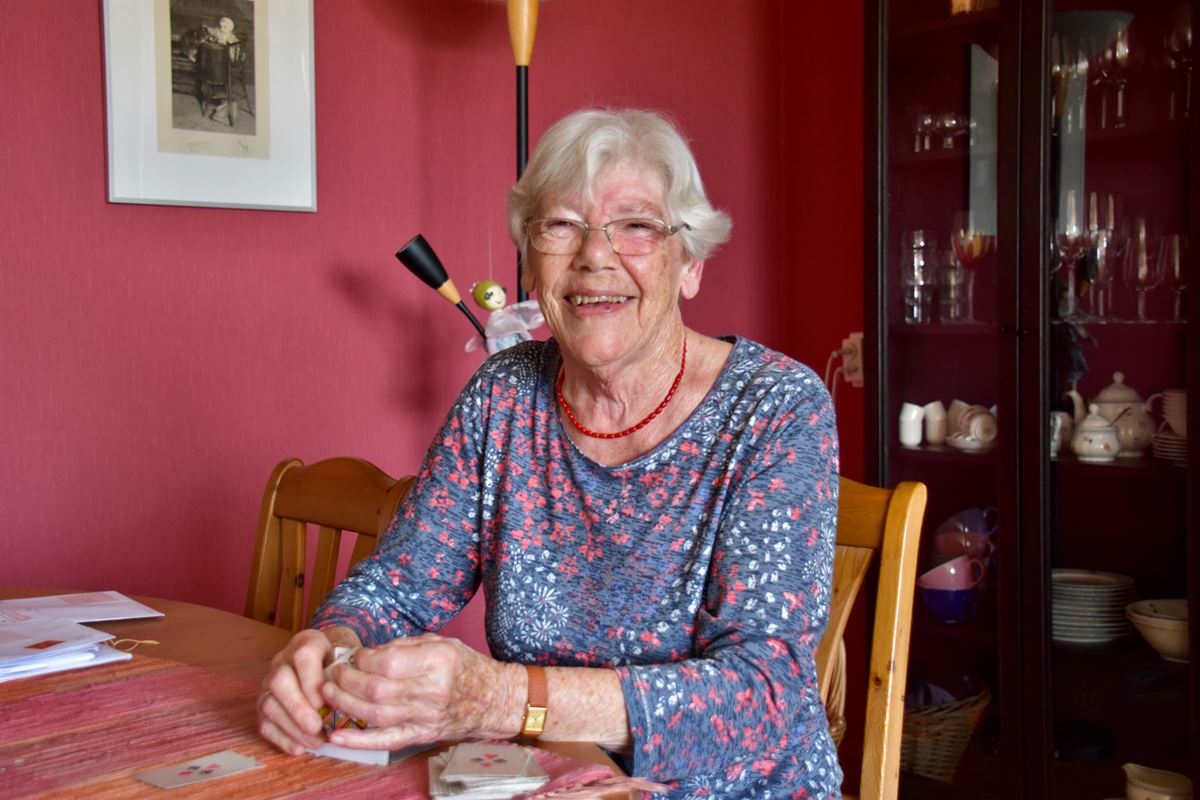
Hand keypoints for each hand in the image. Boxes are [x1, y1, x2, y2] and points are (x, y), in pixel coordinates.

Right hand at [257, 628, 342, 755]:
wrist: (325, 659)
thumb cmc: (339, 662)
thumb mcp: (347, 658)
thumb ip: (347, 674)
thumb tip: (351, 701)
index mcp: (306, 643)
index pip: (303, 656)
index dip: (311, 681)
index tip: (322, 703)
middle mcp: (282, 661)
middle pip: (279, 680)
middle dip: (297, 707)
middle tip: (316, 727)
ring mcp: (269, 682)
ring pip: (269, 704)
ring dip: (292, 727)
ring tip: (315, 741)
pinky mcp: (264, 704)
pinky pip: (265, 723)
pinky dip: (282, 738)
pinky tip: (300, 748)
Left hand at [321, 633, 522, 750]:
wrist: (493, 699)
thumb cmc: (465, 667)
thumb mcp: (441, 642)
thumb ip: (405, 646)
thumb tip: (368, 654)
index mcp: (437, 661)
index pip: (387, 662)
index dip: (363, 659)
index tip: (355, 656)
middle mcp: (431, 690)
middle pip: (376, 689)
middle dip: (346, 680)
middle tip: (333, 673)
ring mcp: (425, 717)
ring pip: (375, 714)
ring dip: (344, 704)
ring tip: (328, 693)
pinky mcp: (420, 735)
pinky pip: (385, 740)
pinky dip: (359, 740)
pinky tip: (337, 736)